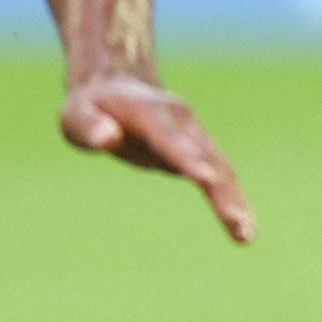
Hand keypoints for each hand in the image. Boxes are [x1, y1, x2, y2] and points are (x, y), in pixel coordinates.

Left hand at [62, 72, 254, 242]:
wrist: (116, 86)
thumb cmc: (90, 107)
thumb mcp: (75, 115)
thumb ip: (89, 127)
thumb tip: (108, 139)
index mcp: (150, 112)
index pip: (169, 139)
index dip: (186, 159)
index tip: (205, 179)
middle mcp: (180, 120)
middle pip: (206, 158)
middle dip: (221, 191)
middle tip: (236, 223)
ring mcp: (192, 134)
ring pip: (221, 168)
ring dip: (235, 200)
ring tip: (246, 235)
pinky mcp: (197, 150)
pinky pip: (220, 175)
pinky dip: (232, 199)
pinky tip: (242, 228)